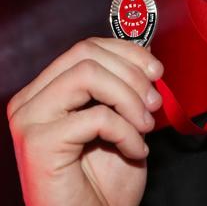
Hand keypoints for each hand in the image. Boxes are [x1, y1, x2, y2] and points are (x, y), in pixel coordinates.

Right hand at [7, 37, 163, 205]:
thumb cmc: (106, 179)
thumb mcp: (124, 120)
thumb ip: (126, 86)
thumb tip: (145, 51)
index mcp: (47, 90)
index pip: (87, 47)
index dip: (128, 52)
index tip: (157, 72)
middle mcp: (31, 100)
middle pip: (86, 53)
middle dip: (132, 73)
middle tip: (155, 103)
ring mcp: (30, 120)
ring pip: (88, 75)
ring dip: (129, 98)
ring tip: (146, 125)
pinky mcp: (38, 143)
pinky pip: (97, 117)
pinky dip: (128, 132)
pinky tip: (136, 151)